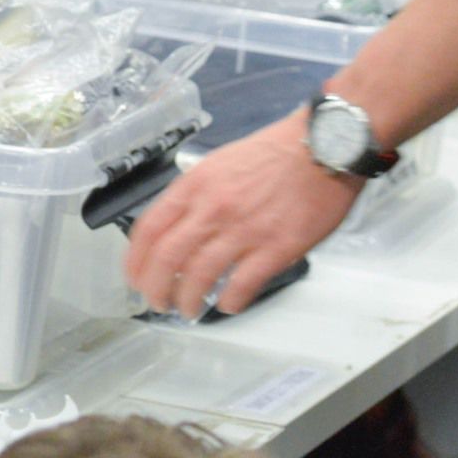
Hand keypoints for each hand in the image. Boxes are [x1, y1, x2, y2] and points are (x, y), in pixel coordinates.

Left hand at [126, 112, 358, 317]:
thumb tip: (177, 228)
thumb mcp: (220, 163)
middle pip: (168, 258)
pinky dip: (230, 302)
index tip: (135, 277)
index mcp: (196, 184)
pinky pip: (242, 286)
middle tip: (157, 302)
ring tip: (188, 310)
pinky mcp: (276, 248)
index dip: (135, 260)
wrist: (322, 147)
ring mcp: (244, 230)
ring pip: (200, 277)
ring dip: (188, 301)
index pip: (150, 228)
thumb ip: (197, 194)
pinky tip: (228, 305)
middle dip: (155, 288)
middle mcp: (214, 208)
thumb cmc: (274, 154)